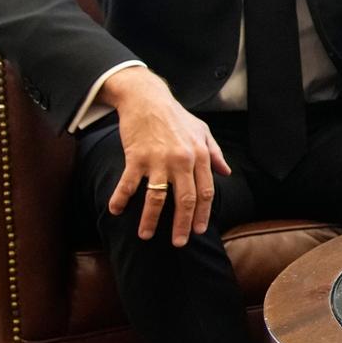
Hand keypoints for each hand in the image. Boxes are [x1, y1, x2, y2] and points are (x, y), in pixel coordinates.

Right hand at [102, 67, 231, 245]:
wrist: (148, 99)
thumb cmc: (177, 117)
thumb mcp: (203, 131)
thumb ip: (215, 153)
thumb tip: (226, 172)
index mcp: (200, 156)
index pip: (205, 192)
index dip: (202, 214)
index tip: (198, 230)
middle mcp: (182, 161)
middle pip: (185, 200)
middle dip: (182, 225)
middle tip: (179, 243)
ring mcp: (158, 160)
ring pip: (157, 198)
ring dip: (150, 220)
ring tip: (146, 235)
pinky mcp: (136, 157)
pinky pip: (128, 184)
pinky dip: (120, 199)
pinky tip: (115, 211)